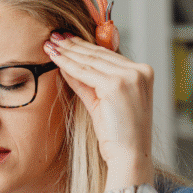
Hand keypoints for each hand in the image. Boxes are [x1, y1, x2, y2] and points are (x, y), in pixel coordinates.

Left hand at [44, 33, 153, 179]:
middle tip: (54, 36)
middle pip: (99, 54)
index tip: (67, 39)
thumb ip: (88, 83)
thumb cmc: (118, 136)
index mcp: (142, 73)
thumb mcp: (103, 103)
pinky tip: (55, 58)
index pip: (108, 55)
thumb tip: (68, 66)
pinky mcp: (116, 85)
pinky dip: (68, 64)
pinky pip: (85, 72)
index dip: (85, 46)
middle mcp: (139, 71)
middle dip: (73, 45)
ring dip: (67, 51)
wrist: (129, 156)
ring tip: (50, 44)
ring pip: (90, 60)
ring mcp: (129, 76)